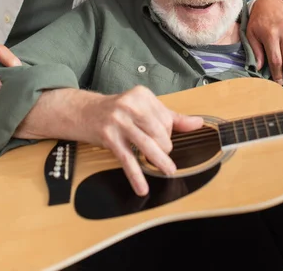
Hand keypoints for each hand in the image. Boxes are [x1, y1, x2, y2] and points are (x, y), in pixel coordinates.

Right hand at [87, 86, 203, 196]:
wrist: (84, 112)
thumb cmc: (117, 111)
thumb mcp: (143, 108)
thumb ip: (172, 117)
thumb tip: (198, 123)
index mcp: (142, 95)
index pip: (166, 118)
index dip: (168, 133)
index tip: (162, 139)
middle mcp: (130, 105)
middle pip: (159, 131)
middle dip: (164, 147)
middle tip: (163, 155)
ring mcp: (118, 120)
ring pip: (146, 145)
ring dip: (159, 161)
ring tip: (168, 171)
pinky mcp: (109, 136)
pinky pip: (127, 159)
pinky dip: (136, 175)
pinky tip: (142, 187)